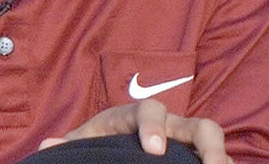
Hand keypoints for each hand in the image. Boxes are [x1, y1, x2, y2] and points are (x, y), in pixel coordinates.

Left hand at [38, 99, 232, 161]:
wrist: (112, 145)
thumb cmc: (99, 143)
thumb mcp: (84, 143)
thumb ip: (70, 146)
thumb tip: (47, 145)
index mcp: (137, 116)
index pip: (152, 109)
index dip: (155, 126)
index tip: (154, 151)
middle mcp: (171, 125)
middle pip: (200, 125)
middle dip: (209, 145)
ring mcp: (187, 142)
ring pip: (215, 145)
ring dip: (222, 159)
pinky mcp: (195, 158)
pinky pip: (217, 160)